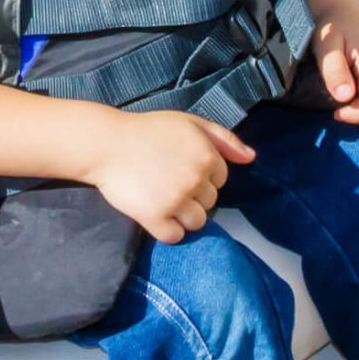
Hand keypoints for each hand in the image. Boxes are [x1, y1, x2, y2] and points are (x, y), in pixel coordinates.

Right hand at [86, 110, 253, 242]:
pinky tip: (156, 214)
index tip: (181, 169)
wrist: (106, 144)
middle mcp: (196, 179)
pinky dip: (167, 230)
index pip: (221, 180)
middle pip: (210, 203)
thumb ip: (224, 139)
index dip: (203, 176)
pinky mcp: (155, 217)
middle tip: (168, 182)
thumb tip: (252, 158)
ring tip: (163, 199)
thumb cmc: (148, 131)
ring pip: (197, 223)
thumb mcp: (189, 122)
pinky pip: (175, 236)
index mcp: (207, 156)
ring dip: (183, 215)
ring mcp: (176, 200)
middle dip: (193, 196)